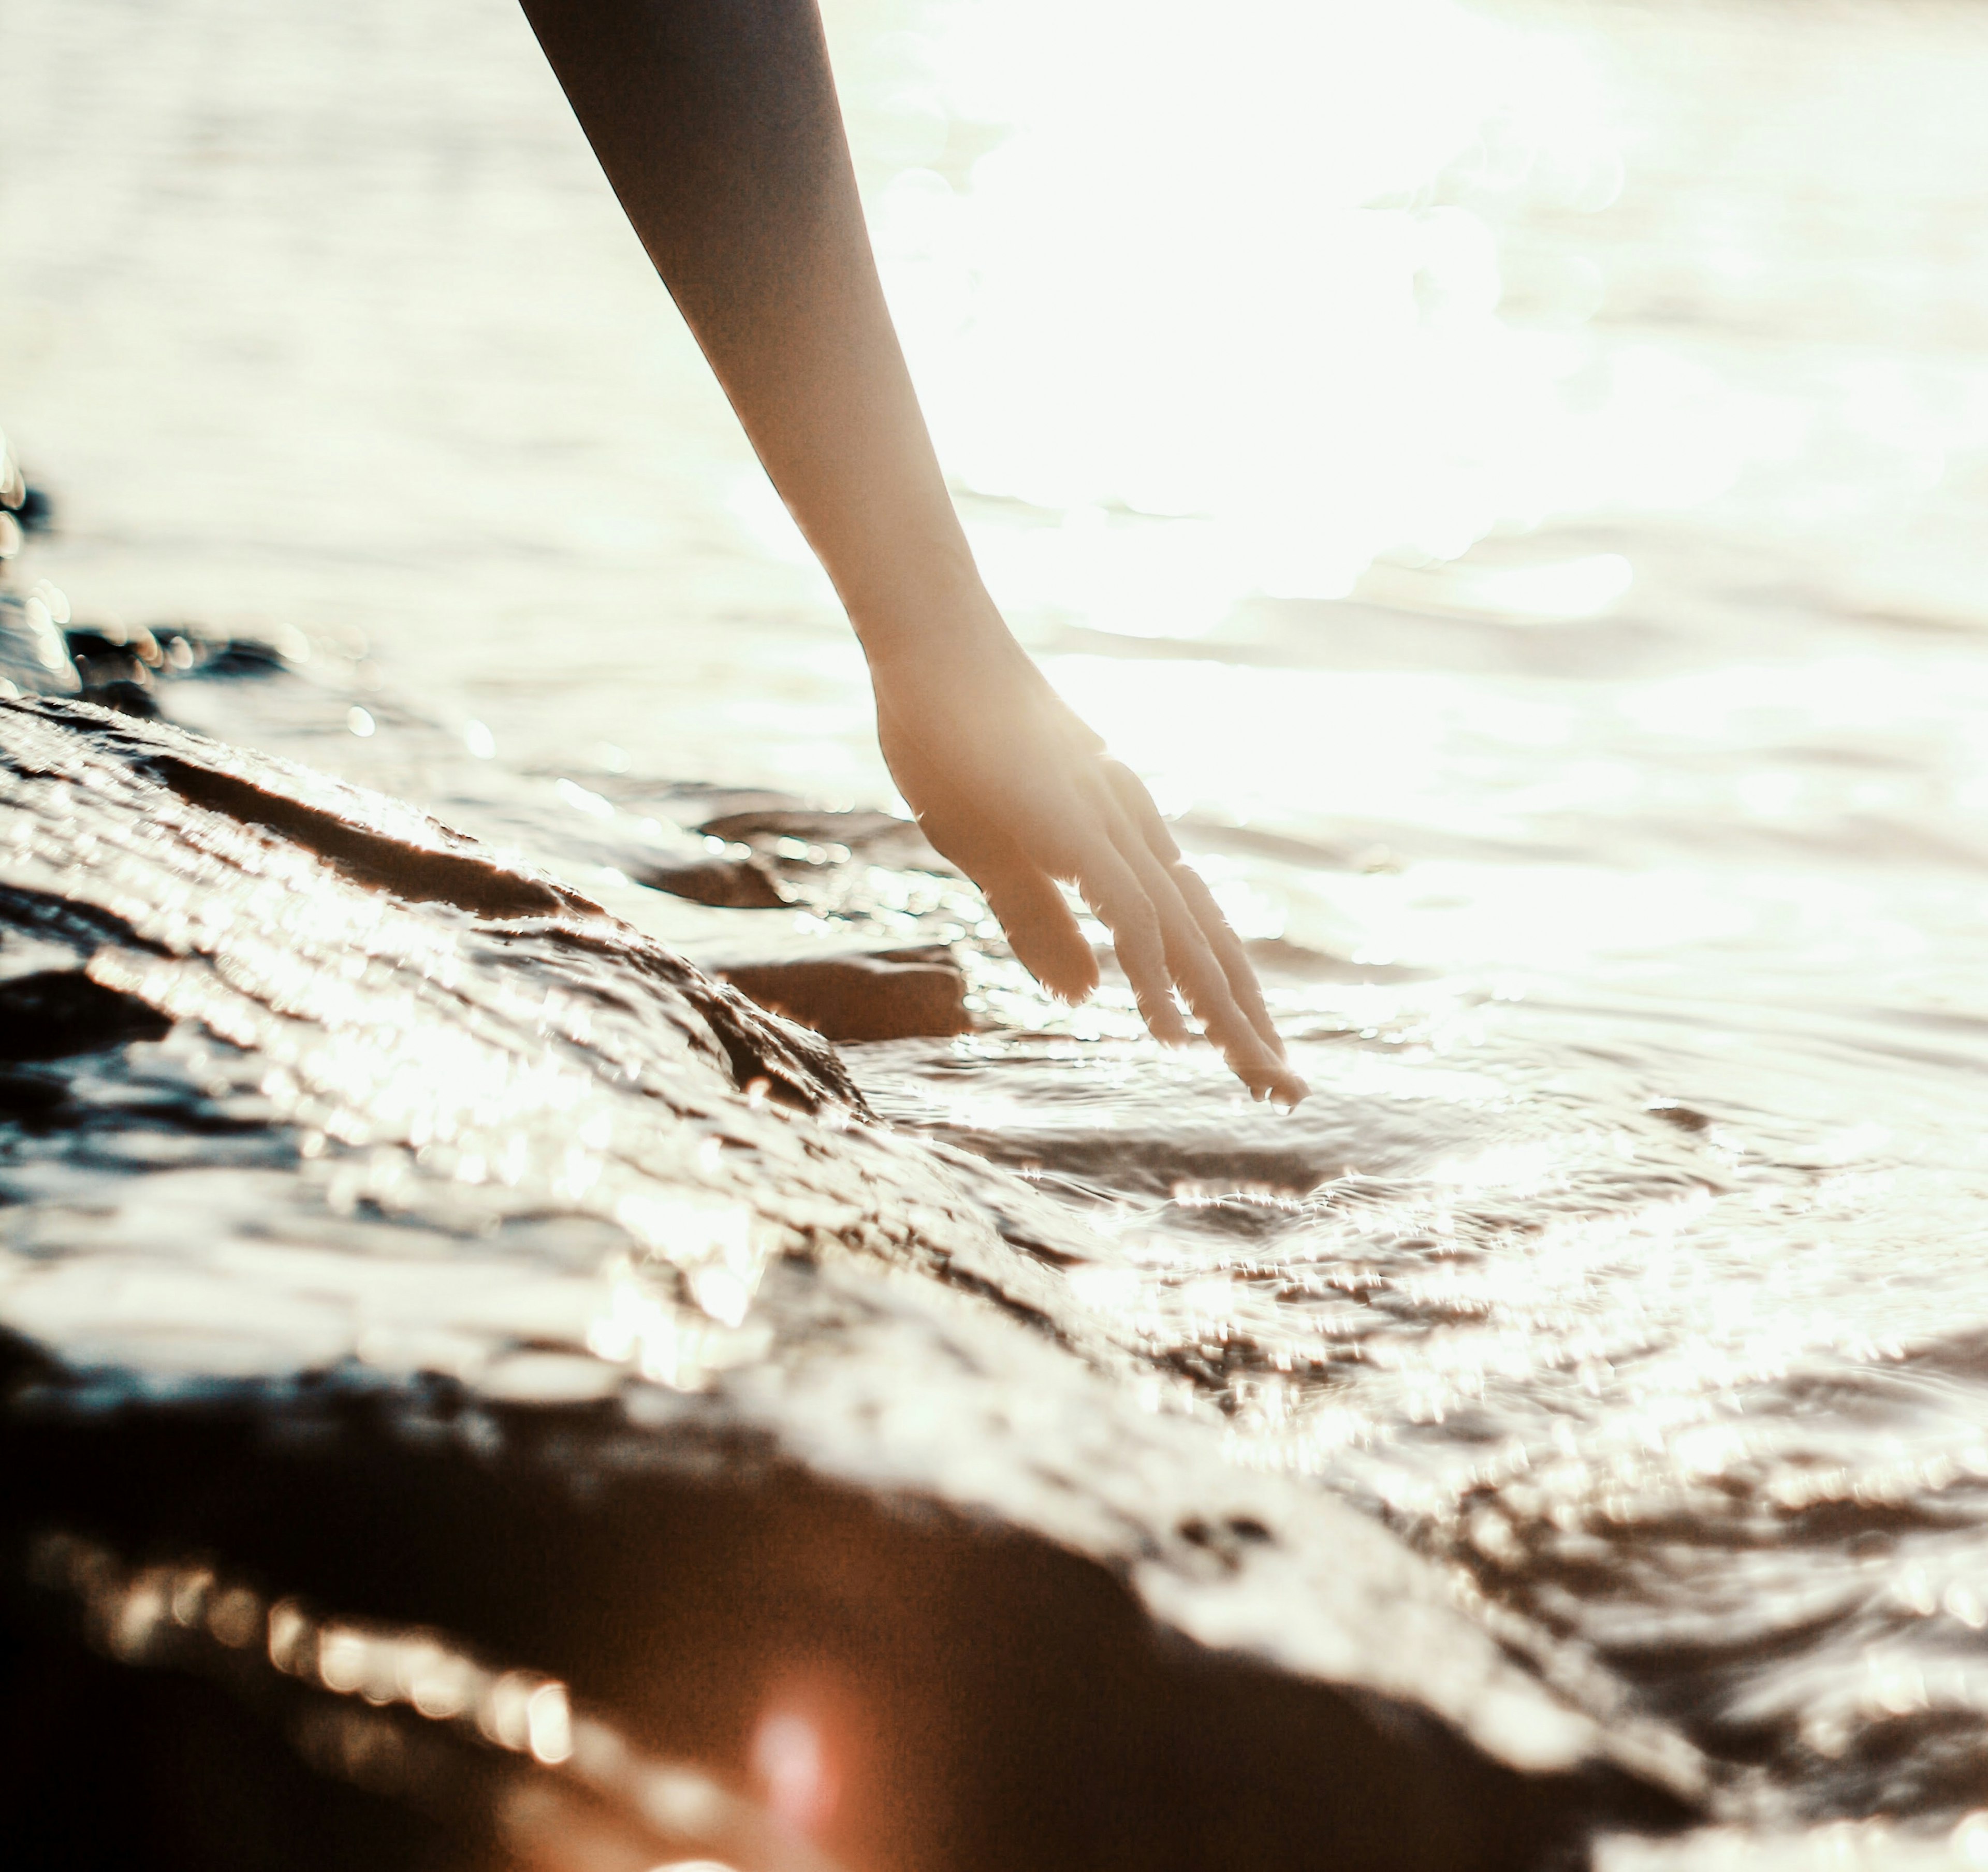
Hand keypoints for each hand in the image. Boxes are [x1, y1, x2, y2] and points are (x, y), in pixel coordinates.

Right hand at [868, 628, 1307, 1104]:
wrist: (933, 648)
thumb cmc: (955, 739)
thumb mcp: (997, 853)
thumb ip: (1042, 923)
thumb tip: (1086, 996)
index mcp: (1123, 835)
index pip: (1191, 930)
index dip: (1225, 994)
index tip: (1254, 1051)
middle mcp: (1135, 833)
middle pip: (1209, 944)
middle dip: (1250, 1021)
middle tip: (1288, 1091)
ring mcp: (1111, 828)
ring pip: (1188, 941)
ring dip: (1227, 1016)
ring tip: (1262, 1079)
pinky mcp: (1075, 828)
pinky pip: (1129, 917)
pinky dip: (1156, 979)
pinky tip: (1169, 1032)